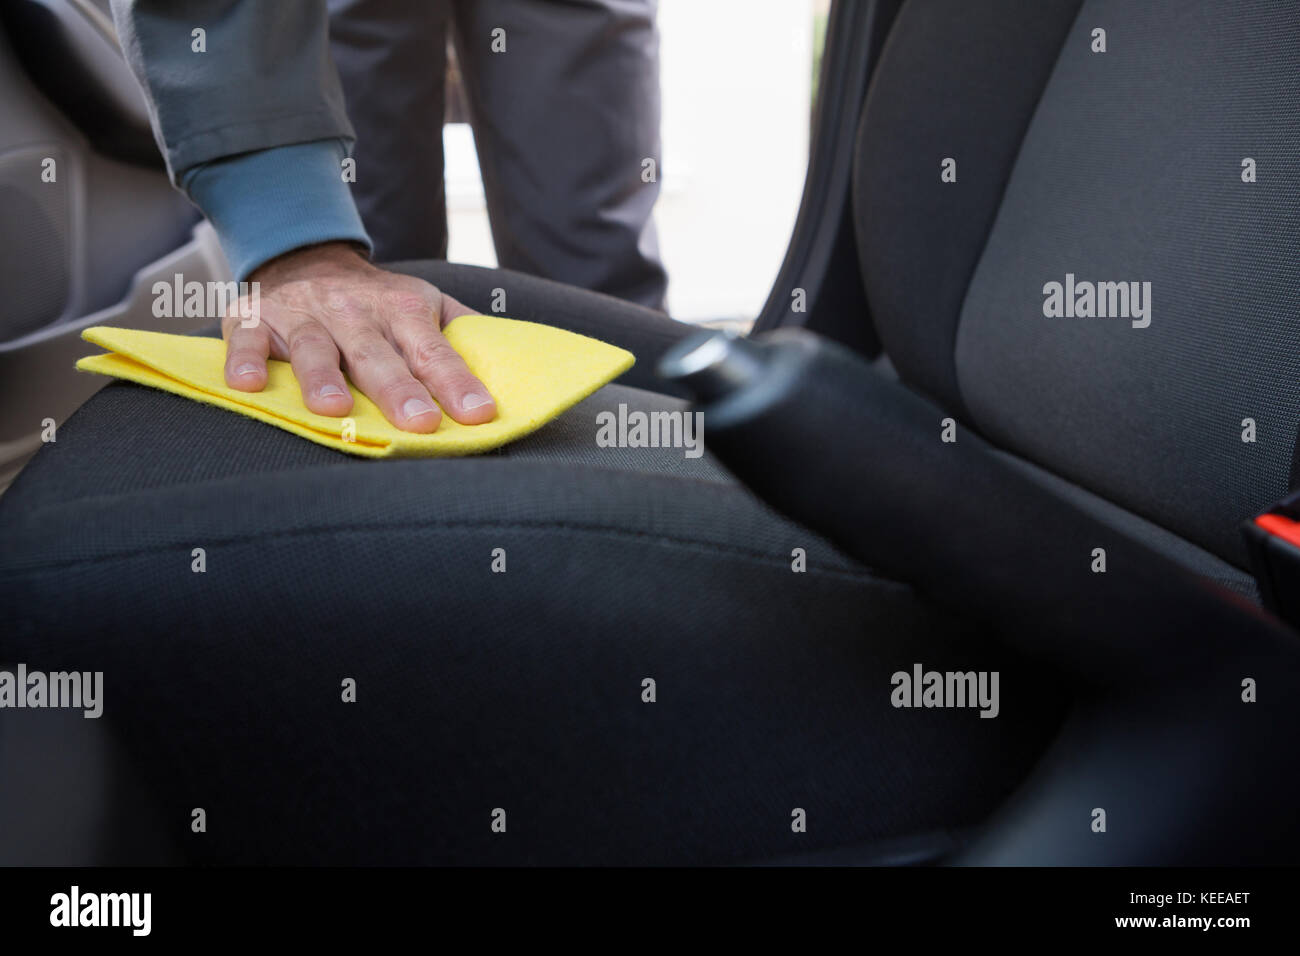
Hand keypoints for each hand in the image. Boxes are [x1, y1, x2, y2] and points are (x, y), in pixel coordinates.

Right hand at [221, 242, 495, 431]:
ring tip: (333, 411)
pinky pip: (244, 340)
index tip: (479, 414)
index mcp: (403, 310)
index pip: (435, 352)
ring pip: (313, 347)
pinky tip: (248, 386)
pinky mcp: (252, 318)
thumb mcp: (426, 304)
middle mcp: (354, 313)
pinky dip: (243, 360)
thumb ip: (464, 334)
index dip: (457, 383)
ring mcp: (302, 315)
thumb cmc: (376, 302)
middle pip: (378, 355)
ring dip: (321, 378)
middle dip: (398, 390)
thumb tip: (516, 369)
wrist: (304, 257)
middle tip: (419, 424)